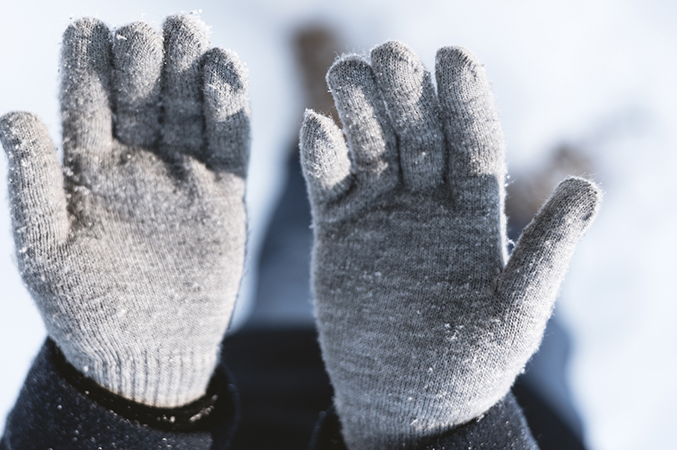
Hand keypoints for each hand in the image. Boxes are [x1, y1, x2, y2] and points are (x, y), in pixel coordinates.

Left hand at [0, 15, 248, 407]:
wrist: (144, 355)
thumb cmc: (83, 308)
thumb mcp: (43, 251)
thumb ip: (31, 184)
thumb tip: (13, 116)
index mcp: (88, 169)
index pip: (88, 101)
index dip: (86, 64)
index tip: (87, 27)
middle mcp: (137, 163)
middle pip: (143, 95)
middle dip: (143, 58)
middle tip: (146, 28)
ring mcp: (182, 177)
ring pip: (188, 109)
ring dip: (189, 67)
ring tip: (189, 28)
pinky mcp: (223, 197)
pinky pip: (230, 145)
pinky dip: (230, 108)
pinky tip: (226, 69)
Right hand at [300, 42, 599, 446]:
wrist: (406, 402)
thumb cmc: (470, 366)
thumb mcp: (515, 313)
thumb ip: (546, 252)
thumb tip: (588, 188)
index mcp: (475, 214)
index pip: (473, 143)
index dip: (465, 100)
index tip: (453, 55)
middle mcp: (427, 203)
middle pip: (418, 133)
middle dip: (406, 93)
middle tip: (390, 55)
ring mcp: (381, 214)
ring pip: (370, 147)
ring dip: (359, 109)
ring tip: (347, 71)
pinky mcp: (338, 232)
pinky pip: (327, 185)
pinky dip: (319, 156)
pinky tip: (314, 127)